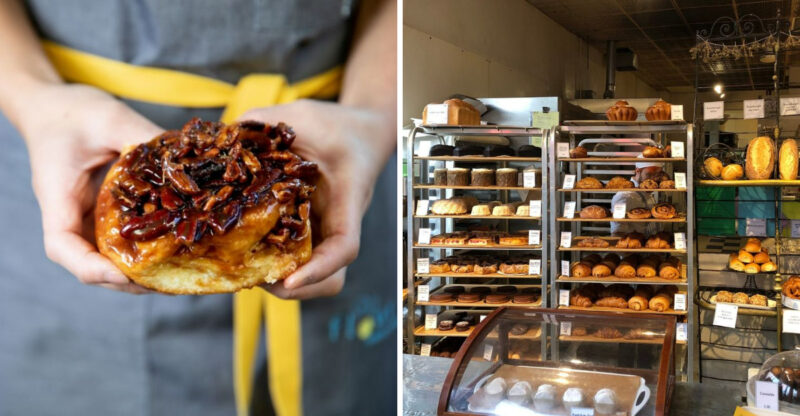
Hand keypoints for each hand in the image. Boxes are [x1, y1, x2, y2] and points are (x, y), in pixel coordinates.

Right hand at [17, 84, 162, 293]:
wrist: (55, 106)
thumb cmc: (72, 112)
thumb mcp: (110, 119)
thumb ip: (143, 139)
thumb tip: (185, 160)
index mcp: (58, 197)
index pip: (63, 246)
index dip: (92, 268)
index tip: (124, 274)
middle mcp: (71, 216)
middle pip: (89, 265)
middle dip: (125, 280)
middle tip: (168, 283)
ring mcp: (88, 218)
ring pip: (107, 259)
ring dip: (138, 273)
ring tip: (176, 276)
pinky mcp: (105, 214)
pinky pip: (122, 240)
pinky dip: (145, 251)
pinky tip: (176, 251)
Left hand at [240, 99, 392, 299]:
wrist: (360, 133)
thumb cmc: (337, 126)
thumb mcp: (300, 114)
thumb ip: (260, 123)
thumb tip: (218, 138)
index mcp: (348, 198)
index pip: (344, 245)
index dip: (319, 269)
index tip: (288, 278)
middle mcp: (338, 224)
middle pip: (330, 278)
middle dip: (293, 286)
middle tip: (252, 277)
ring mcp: (326, 233)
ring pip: (316, 278)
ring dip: (281, 280)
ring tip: (243, 268)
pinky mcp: (311, 233)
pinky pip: (298, 261)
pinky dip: (274, 264)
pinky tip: (243, 249)